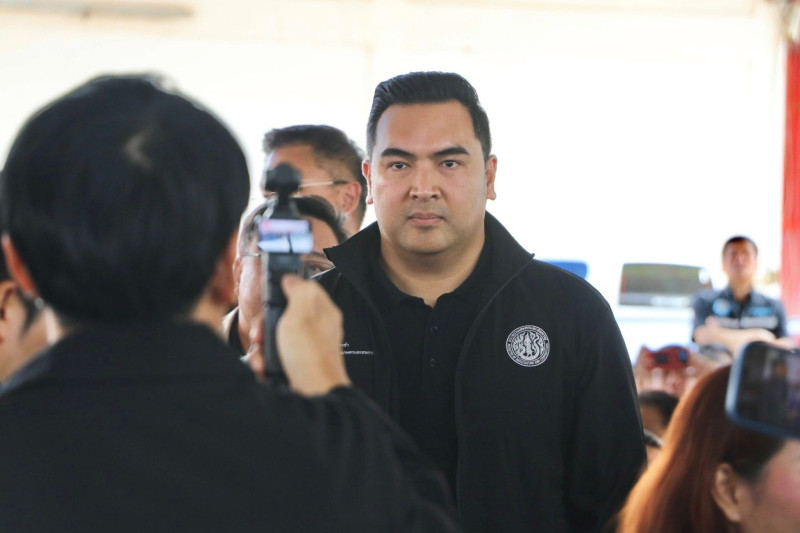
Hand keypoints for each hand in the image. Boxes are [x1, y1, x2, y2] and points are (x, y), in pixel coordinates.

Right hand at [244, 275, 349, 395]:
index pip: (304, 288)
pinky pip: (275, 356)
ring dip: (262, 347)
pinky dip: (266, 362)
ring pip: (275, 337)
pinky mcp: (295, 363)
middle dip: (265, 325)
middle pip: (283, 315)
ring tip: (261, 358)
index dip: (284, 291)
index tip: (270, 299)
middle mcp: (316, 327)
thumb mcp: (302, 314)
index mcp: (323, 311)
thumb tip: (292, 279)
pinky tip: (264, 368)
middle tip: (260, 335)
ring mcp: (305, 346)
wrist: (314, 395)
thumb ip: (298, 291)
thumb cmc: (311, 356)